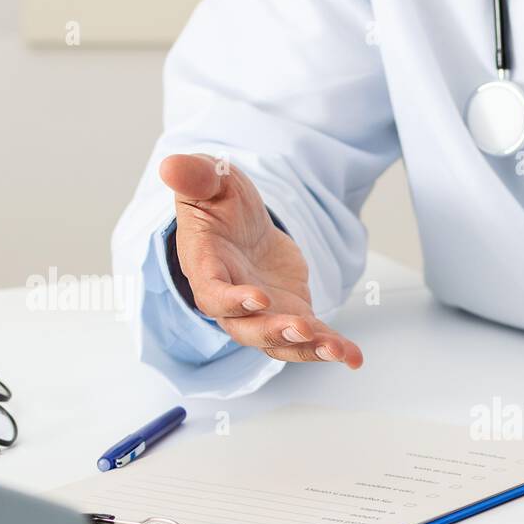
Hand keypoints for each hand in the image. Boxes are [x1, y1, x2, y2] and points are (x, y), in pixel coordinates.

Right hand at [159, 153, 361, 366]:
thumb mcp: (210, 181)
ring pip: (281, 343)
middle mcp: (233, 303)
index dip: (233, 301)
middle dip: (275, 333)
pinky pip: (310, 339)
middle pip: (249, 330)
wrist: (243, 224)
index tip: (258, 298)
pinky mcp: (291, 315)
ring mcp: (264, 314)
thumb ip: (195, 176)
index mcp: (207, 271)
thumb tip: (171, 166)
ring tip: (336, 350)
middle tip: (303, 329)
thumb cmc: (220, 204)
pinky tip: (353, 356)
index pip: (214, 295)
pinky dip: (332, 348)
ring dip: (308, 349)